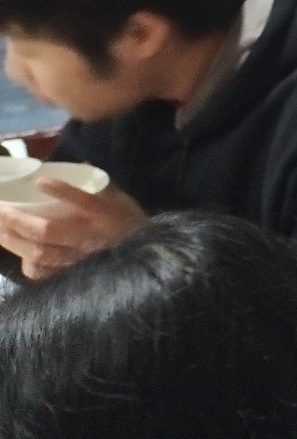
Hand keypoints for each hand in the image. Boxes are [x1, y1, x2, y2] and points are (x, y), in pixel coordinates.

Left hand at [0, 179, 146, 279]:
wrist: (142, 258)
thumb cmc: (128, 223)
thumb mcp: (122, 199)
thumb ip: (101, 184)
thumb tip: (80, 164)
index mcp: (108, 216)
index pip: (86, 203)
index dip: (62, 192)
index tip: (41, 181)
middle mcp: (91, 239)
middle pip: (48, 232)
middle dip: (18, 220)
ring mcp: (78, 260)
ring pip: (39, 253)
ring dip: (13, 240)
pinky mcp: (70, 274)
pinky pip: (42, 272)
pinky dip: (26, 262)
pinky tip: (15, 249)